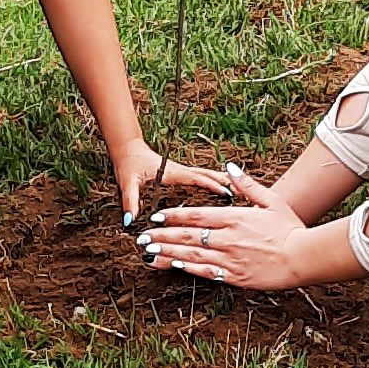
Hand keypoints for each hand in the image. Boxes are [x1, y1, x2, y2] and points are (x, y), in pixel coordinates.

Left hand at [114, 139, 237, 224]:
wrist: (126, 148)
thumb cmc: (128, 163)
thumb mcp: (127, 182)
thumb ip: (130, 200)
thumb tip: (130, 219)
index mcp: (172, 172)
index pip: (197, 178)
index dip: (212, 185)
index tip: (227, 192)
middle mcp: (180, 171)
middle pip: (207, 175)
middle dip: (224, 182)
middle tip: (242, 191)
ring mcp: (181, 171)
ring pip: (206, 176)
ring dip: (221, 181)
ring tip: (238, 190)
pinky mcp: (180, 174)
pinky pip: (201, 179)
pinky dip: (213, 181)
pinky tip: (220, 188)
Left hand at [136, 163, 318, 293]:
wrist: (304, 257)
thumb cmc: (291, 228)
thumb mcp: (272, 201)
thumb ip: (248, 185)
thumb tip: (230, 168)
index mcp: (235, 218)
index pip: (196, 215)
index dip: (173, 215)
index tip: (156, 215)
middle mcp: (228, 238)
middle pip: (187, 236)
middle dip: (162, 236)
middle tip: (142, 237)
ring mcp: (230, 259)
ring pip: (191, 255)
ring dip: (168, 253)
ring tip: (149, 253)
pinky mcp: (235, 276)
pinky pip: (206, 272)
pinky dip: (188, 268)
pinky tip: (174, 265)